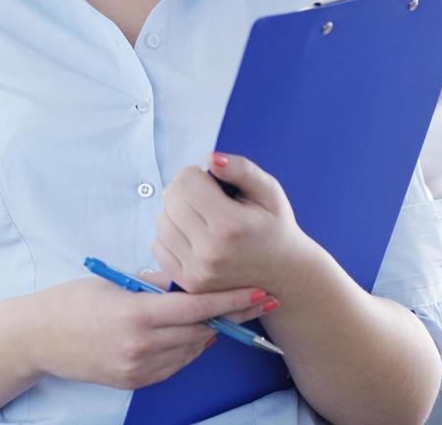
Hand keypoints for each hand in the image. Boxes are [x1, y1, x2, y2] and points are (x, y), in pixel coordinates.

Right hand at [26, 275, 275, 389]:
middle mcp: (142, 345)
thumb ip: (154, 283)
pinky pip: (175, 365)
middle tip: (255, 301)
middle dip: (230, 315)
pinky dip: (186, 349)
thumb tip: (188, 277)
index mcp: (137, 314)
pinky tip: (188, 335)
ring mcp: (139, 368)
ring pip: (192, 350)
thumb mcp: (113, 282)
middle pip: (202, 331)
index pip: (197, 307)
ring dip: (207, 333)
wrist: (38, 337)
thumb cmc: (72, 302)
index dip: (232, 300)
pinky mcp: (135, 382)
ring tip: (217, 315)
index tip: (260, 293)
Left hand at [153, 153, 314, 297]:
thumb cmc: (274, 227)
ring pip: (161, 221)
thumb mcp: (269, 192)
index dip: (196, 174)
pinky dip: (171, 236)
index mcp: (231, 226)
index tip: (212, 182)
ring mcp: (197, 271)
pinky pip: (157, 245)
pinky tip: (194, 236)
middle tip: (206, 199)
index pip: (185, 182)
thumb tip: (211, 158)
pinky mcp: (188, 283)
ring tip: (202, 218)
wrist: (284, 275)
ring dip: (176, 213)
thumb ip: (241, 170)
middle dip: (184, 191)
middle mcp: (211, 252)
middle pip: (170, 199)